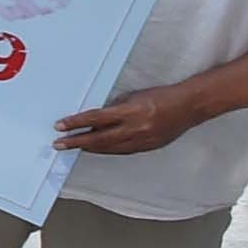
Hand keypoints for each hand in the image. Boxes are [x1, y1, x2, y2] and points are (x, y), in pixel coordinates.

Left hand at [55, 83, 196, 155]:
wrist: (189, 106)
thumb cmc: (161, 96)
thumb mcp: (133, 97)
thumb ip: (114, 108)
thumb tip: (94, 119)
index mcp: (131, 112)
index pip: (95, 119)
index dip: (76, 123)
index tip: (60, 126)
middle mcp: (135, 129)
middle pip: (99, 139)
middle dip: (76, 142)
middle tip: (59, 144)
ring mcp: (142, 141)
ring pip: (109, 149)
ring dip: (89, 148)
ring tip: (73, 146)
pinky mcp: (148, 148)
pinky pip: (122, 151)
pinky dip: (107, 150)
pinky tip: (96, 149)